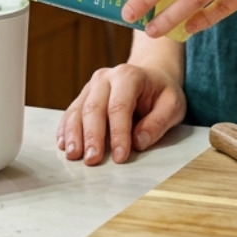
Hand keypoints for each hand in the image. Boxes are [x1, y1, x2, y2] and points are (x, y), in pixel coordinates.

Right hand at [57, 56, 185, 165]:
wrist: (151, 76)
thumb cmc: (161, 93)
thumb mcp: (173, 105)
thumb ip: (159, 122)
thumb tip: (139, 141)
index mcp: (129, 76)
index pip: (120, 106)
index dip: (119, 133)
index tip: (120, 157)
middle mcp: (106, 77)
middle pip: (94, 107)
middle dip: (92, 136)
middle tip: (92, 160)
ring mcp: (92, 86)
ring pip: (78, 109)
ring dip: (74, 134)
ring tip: (74, 155)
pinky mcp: (84, 96)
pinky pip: (70, 112)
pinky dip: (65, 129)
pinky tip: (63, 144)